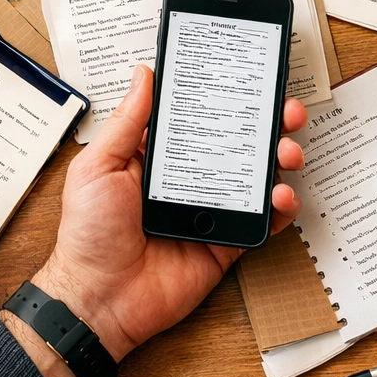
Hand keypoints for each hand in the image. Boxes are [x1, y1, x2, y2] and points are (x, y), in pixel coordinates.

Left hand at [2, 64, 306, 376]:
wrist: (98, 301)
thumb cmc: (88, 234)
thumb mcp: (98, 166)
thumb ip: (127, 122)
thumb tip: (144, 75)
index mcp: (161, 155)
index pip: (202, 115)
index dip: (228, 96)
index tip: (251, 77)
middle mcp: (191, 176)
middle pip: (239, 140)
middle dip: (270, 122)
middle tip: (286, 111)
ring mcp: (212, 208)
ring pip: (258, 175)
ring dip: (282, 158)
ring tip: (288, 152)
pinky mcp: (226, 240)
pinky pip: (262, 221)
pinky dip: (280, 207)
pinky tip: (281, 196)